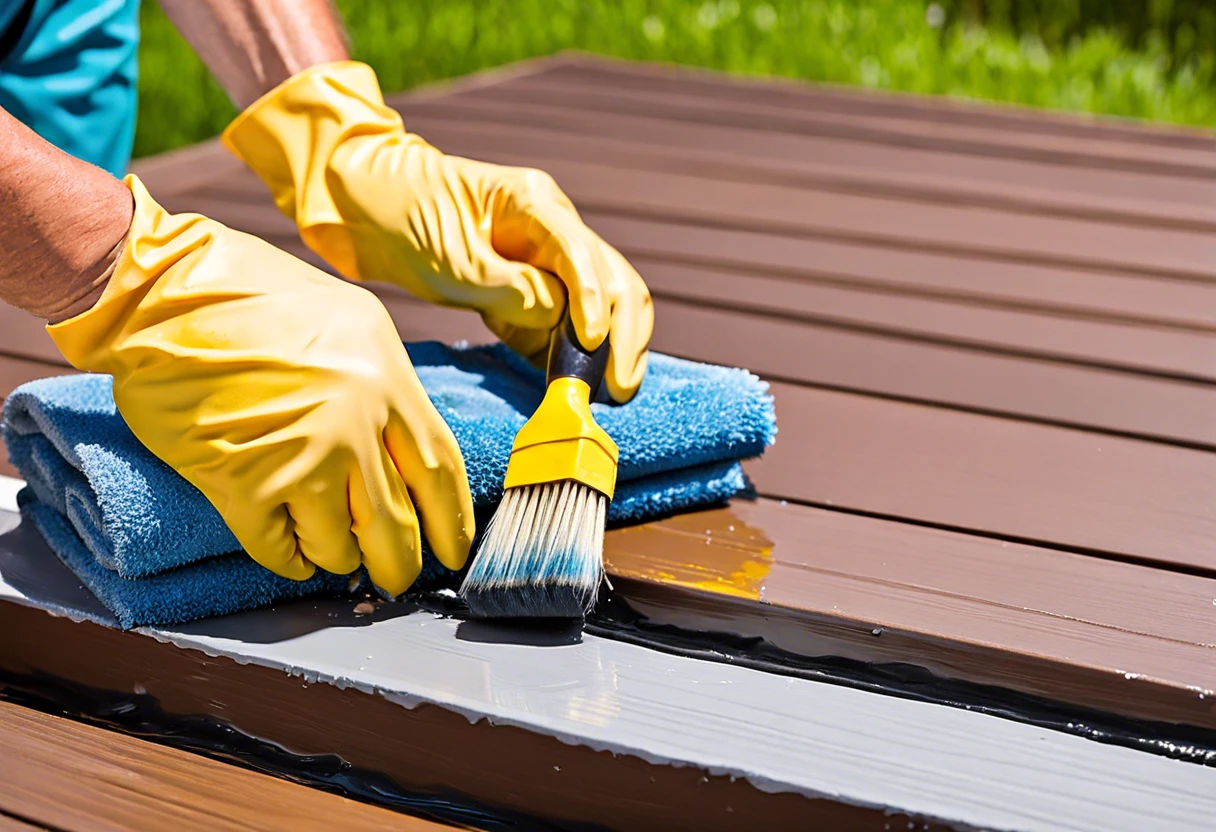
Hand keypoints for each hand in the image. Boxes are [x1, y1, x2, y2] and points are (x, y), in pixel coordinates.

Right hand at [48, 176, 474, 595]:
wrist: (160, 291)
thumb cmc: (248, 294)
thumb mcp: (348, 320)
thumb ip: (381, 383)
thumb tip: (398, 442)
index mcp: (387, 380)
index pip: (440, 471)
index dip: (451, 522)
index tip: (452, 552)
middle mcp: (355, 425)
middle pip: (397, 523)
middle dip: (400, 563)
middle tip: (397, 579)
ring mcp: (302, 458)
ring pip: (339, 546)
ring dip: (338, 560)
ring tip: (333, 556)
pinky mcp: (244, 484)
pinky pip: (278, 549)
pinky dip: (288, 561)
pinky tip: (290, 556)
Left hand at [222, 62, 652, 402]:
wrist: (362, 204)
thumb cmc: (400, 216)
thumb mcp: (448, 256)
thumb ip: (508, 286)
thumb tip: (559, 317)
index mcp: (535, 204)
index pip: (584, 255)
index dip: (595, 303)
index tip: (593, 347)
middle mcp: (553, 229)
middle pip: (614, 279)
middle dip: (625, 334)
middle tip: (622, 387)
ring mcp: (546, 261)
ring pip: (601, 306)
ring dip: (609, 349)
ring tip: (610, 394)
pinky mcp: (528, 292)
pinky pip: (565, 327)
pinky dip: (575, 357)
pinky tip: (576, 387)